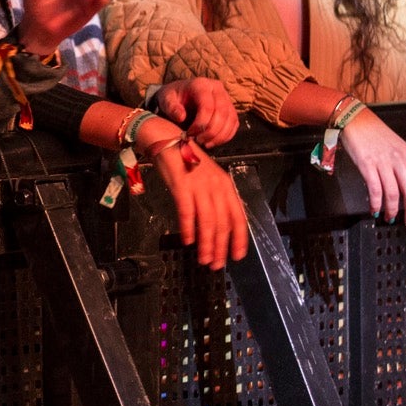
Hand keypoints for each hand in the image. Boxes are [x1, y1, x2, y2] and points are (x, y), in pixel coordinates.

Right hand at [148, 136, 247, 269]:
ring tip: (204, 259)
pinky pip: (187, 211)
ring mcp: (199, 186)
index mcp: (226, 186)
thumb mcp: (207, 180)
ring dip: (206, 243)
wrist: (167, 141)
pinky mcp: (182, 185)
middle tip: (216, 264)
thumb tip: (218, 227)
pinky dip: (188, 228)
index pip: (238, 217)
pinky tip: (188, 241)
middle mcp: (216, 187)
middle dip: (220, 247)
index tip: (237, 256)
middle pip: (222, 223)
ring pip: (207, 221)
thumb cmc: (187, 162)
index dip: (239, 238)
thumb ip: (214, 200)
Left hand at [154, 78, 239, 146]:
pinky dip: (225, 136)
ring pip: (231, 120)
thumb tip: (181, 117)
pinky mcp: (230, 109)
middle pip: (222, 114)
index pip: (208, 106)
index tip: (190, 134)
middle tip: (198, 141)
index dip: (201, 124)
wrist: (179, 96)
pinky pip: (234, 124)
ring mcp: (226, 99)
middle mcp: (217, 89)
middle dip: (210, 132)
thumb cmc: (173, 97)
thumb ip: (171, 107)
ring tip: (204, 143)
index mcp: (201, 84)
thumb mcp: (166, 99)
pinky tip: (212, 142)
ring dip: (219, 136)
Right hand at [338, 108, 405, 225]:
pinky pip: (375, 189)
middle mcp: (399, 160)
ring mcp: (383, 162)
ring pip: (393, 193)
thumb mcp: (396, 146)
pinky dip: (376, 203)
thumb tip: (405, 187)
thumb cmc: (374, 132)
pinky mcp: (367, 164)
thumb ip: (403, 164)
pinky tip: (375, 209)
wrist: (355, 119)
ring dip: (393, 210)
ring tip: (390, 218)